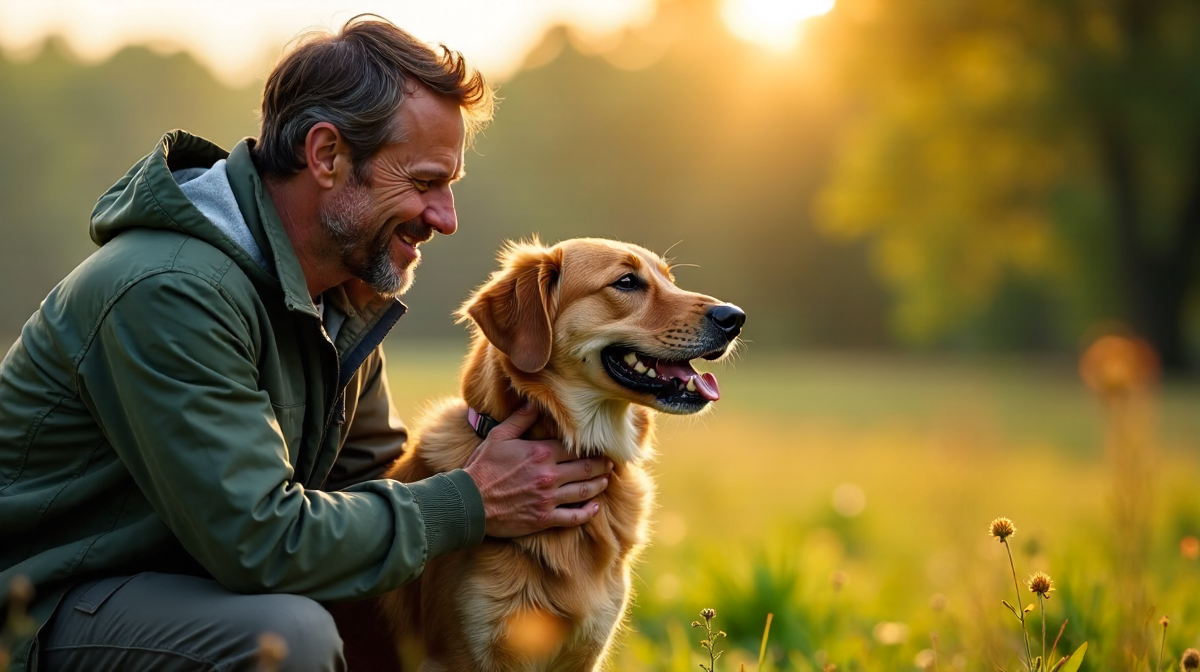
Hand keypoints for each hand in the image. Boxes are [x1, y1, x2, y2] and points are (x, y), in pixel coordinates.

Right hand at [462, 402, 612, 537]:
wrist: (469, 503)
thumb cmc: (482, 468)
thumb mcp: (498, 437)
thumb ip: (520, 420)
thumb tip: (534, 403)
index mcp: (540, 453)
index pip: (575, 448)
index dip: (590, 447)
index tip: (600, 446)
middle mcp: (549, 476)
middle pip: (586, 469)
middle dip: (602, 465)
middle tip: (611, 463)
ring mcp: (548, 499)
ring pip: (584, 492)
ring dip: (599, 485)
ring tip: (606, 480)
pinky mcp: (544, 518)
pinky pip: (573, 517)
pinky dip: (588, 512)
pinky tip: (595, 507)